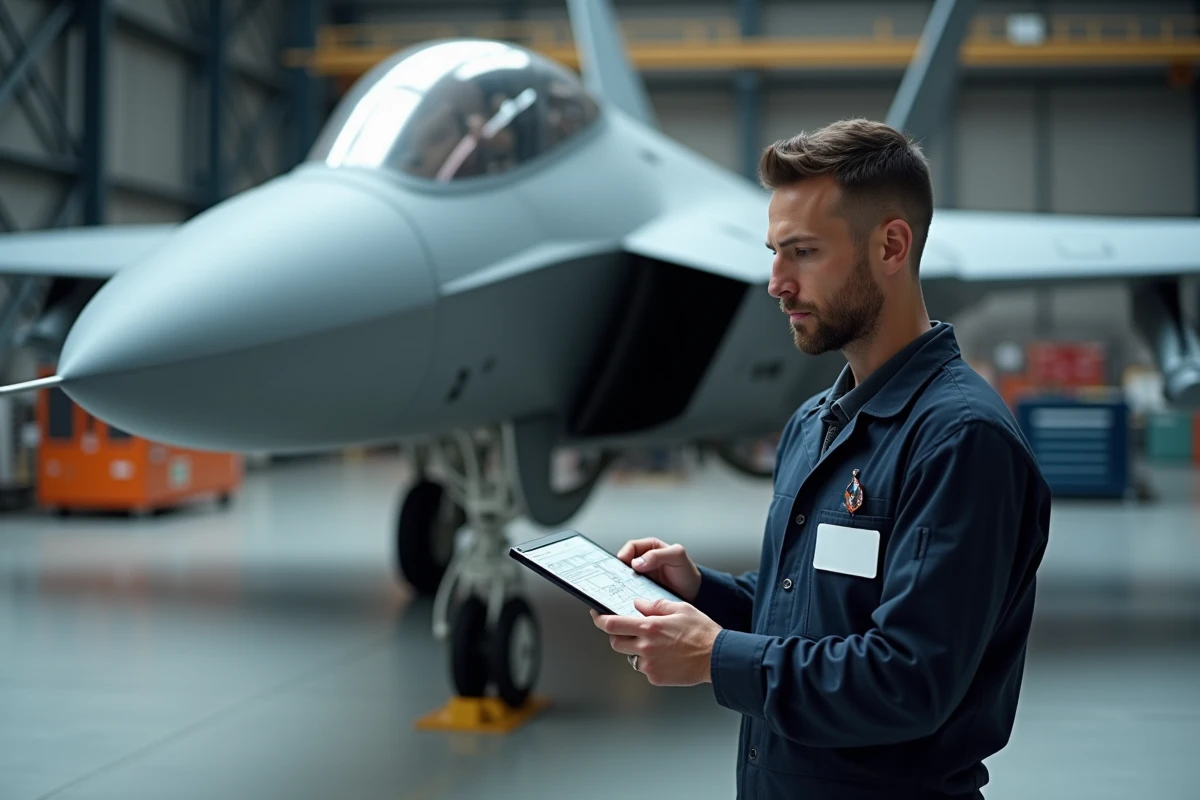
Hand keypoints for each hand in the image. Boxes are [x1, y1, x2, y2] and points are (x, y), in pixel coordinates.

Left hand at [591, 597, 720, 685]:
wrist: (717, 657)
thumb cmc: (702, 632)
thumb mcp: (680, 608)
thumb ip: (656, 605)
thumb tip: (638, 604)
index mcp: (649, 627)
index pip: (612, 624)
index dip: (599, 619)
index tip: (596, 615)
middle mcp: (646, 647)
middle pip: (615, 642)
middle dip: (618, 636)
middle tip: (630, 631)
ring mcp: (650, 664)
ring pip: (630, 656)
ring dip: (636, 649)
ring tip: (656, 645)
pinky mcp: (656, 677)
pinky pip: (644, 668)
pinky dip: (650, 662)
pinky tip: (666, 656)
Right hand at [616, 538, 701, 601]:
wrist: (694, 593)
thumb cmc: (687, 572)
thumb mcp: (677, 556)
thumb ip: (658, 555)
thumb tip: (637, 562)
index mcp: (650, 548)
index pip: (631, 547)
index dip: (626, 554)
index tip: (626, 564)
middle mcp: (643, 561)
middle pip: (624, 563)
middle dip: (619, 570)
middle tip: (618, 578)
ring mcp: (641, 576)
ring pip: (624, 577)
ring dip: (622, 583)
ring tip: (621, 589)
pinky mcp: (641, 590)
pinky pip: (629, 590)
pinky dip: (627, 593)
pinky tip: (628, 597)